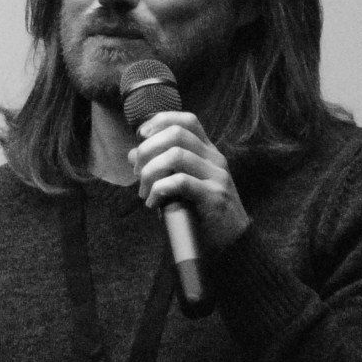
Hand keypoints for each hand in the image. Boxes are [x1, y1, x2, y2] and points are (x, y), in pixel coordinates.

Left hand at [128, 111, 249, 250]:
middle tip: (137, 172)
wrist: (230, 240)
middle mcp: (214, 158)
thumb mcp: (178, 184)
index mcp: (207, 151)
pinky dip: (159, 189)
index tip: (140, 136)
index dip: (160, 121)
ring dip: (150, 172)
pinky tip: (153, 203)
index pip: (187, 120)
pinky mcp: (214, 196)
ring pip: (176, 155)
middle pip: (177, 133)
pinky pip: (181, 182)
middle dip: (148, 149)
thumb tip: (132, 154)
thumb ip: (158, 167)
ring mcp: (217, 176)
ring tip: (144, 191)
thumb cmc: (199, 210)